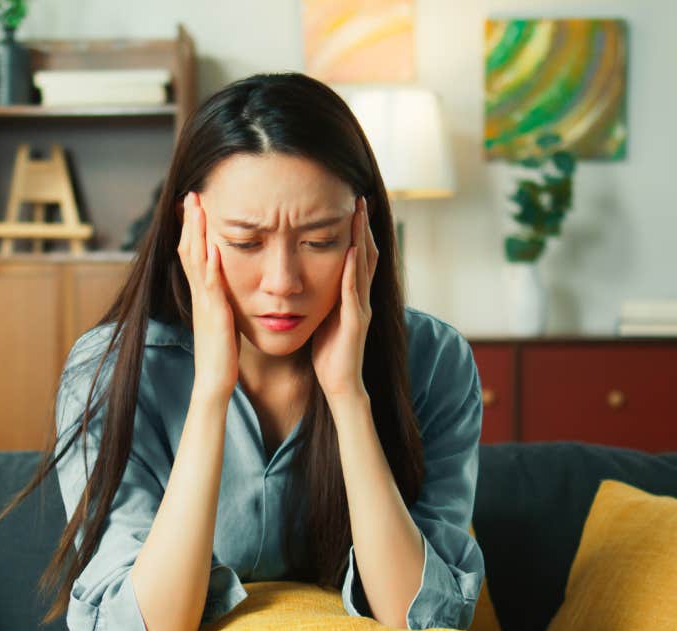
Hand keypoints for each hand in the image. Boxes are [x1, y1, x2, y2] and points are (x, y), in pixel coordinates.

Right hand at [177, 191, 239, 401]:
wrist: (214, 381)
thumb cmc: (221, 355)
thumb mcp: (221, 321)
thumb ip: (221, 303)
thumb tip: (224, 291)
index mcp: (202, 296)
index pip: (193, 256)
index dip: (192, 231)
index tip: (194, 207)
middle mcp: (199, 296)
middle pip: (189, 251)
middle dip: (190, 223)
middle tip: (191, 195)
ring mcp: (205, 304)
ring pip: (197, 262)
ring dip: (197, 234)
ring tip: (197, 209)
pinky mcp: (215, 316)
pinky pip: (212, 287)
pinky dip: (212, 266)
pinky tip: (215, 247)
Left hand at [311, 196, 378, 400]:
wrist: (340, 386)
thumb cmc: (330, 356)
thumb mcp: (325, 319)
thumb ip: (324, 298)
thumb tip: (310, 279)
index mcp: (352, 297)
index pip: (357, 257)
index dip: (356, 231)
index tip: (349, 206)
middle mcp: (361, 299)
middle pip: (365, 254)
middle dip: (362, 226)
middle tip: (358, 198)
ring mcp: (360, 309)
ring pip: (363, 267)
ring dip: (361, 239)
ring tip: (357, 213)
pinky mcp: (354, 323)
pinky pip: (353, 292)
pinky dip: (352, 271)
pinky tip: (349, 251)